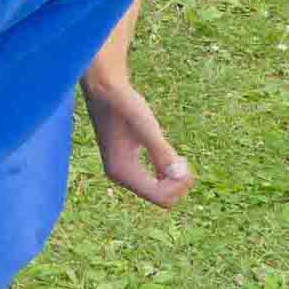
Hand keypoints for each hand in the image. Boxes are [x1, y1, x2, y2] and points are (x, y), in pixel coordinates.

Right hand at [84, 79, 193, 208]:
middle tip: (183, 158)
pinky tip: (172, 157)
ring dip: (174, 179)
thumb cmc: (124, 104)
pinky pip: (154, 182)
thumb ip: (161, 151)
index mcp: (122, 172)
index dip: (179, 185)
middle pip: (161, 199)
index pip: (160, 198)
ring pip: (158, 192)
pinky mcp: (128, 164)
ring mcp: (124, 172)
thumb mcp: (146, 126)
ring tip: (179, 157)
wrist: (105, 89)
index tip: (183, 160)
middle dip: (178, 184)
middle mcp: (120, 176)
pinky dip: (168, 175)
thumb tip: (180, 175)